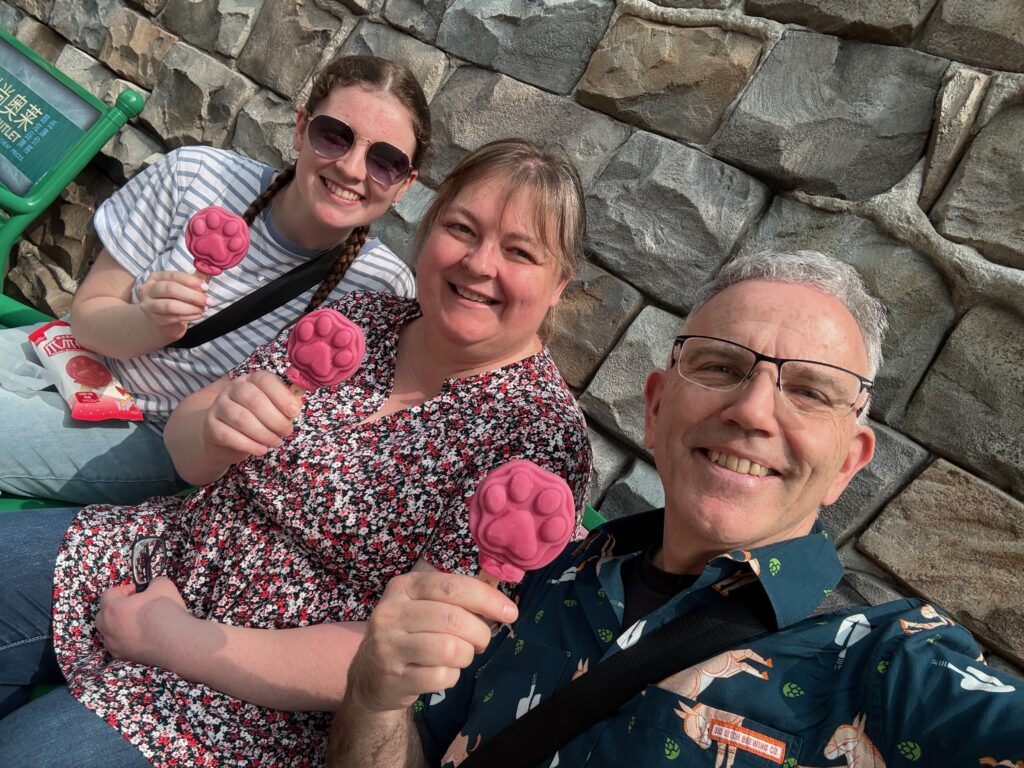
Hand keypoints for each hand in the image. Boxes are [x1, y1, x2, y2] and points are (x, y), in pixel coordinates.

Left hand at [96, 577, 190, 667]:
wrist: (175, 641)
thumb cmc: (166, 613)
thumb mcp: (163, 584)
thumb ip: (153, 582)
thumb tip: (153, 586)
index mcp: (113, 608)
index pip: (108, 594)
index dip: (123, 589)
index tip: (136, 590)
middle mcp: (108, 628)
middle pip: (103, 615)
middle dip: (116, 608)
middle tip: (134, 605)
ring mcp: (114, 644)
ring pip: (109, 632)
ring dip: (118, 625)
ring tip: (137, 622)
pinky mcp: (124, 656)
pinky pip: (118, 646)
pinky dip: (125, 640)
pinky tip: (140, 636)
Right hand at [137, 270, 208, 341]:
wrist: (161, 319)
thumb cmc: (173, 299)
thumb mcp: (179, 288)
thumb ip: (189, 284)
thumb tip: (204, 285)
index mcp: (155, 278)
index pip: (173, 276)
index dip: (190, 281)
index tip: (205, 287)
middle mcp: (148, 290)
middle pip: (170, 289)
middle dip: (192, 295)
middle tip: (207, 300)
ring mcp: (150, 306)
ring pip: (171, 306)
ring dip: (191, 308)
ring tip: (203, 309)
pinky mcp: (156, 320)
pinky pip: (174, 318)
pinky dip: (189, 316)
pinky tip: (198, 315)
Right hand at [201, 371, 302, 462]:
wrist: (225, 437)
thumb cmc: (256, 420)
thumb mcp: (272, 410)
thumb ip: (286, 405)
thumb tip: (297, 405)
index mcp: (251, 380)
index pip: (265, 380)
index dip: (282, 396)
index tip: (294, 413)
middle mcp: (232, 389)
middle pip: (254, 399)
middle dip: (275, 419)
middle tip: (286, 432)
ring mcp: (219, 406)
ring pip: (242, 418)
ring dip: (264, 434)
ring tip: (276, 442)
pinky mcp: (211, 426)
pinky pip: (229, 435)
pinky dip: (249, 445)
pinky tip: (261, 450)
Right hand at [346, 571, 517, 713]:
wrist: (370, 674)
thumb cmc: (409, 633)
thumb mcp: (424, 605)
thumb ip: (456, 599)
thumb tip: (501, 603)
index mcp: (404, 587)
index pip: (452, 587)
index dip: (487, 599)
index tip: (510, 612)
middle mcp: (391, 613)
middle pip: (454, 619)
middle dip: (480, 633)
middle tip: (481, 641)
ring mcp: (388, 646)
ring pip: (450, 649)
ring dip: (466, 655)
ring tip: (460, 655)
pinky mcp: (393, 678)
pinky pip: (441, 677)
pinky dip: (452, 676)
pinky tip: (442, 672)